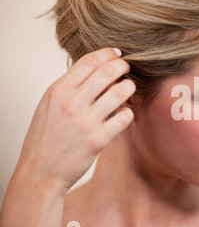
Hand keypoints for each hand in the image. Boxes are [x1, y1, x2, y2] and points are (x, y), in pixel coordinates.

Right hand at [15, 47, 135, 191]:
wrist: (40, 172)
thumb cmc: (45, 138)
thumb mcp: (49, 105)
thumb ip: (70, 87)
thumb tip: (97, 71)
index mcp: (58, 91)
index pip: (88, 61)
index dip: (107, 54)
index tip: (117, 53)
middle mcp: (71, 103)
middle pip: (107, 71)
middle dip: (123, 66)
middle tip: (127, 69)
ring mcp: (85, 121)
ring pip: (120, 92)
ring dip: (129, 87)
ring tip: (129, 89)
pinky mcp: (98, 139)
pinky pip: (124, 117)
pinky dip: (129, 112)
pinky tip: (125, 113)